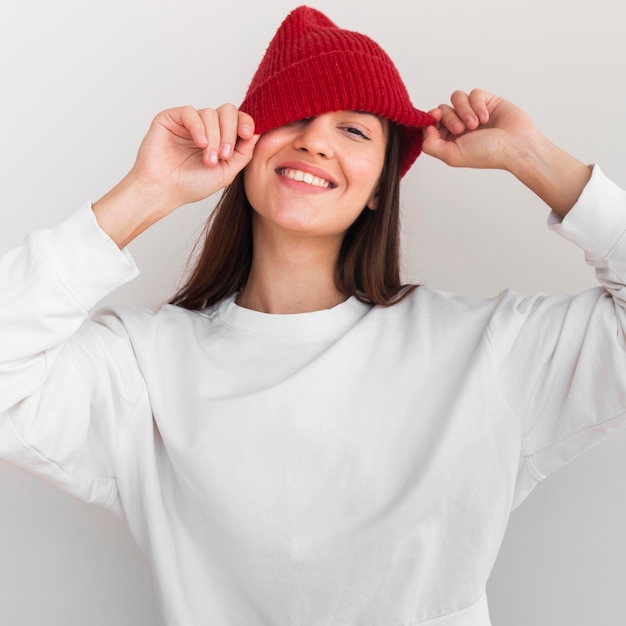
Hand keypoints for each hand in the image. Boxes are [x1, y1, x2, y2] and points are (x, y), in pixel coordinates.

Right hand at [130, 104, 258, 208]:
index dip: (246, 122)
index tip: (248, 134)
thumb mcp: (227, 171)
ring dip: (213, 137)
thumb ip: (244, 152)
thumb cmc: (192, 185)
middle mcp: (206, 127)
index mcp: (221, 137)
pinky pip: (191, 112)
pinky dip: (198, 127)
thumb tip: (258, 132)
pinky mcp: (171, 118)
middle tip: (225, 154)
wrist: (163, 191)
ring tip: (208, 158)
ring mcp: (189, 122)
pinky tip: (200, 143)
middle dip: (230, 132)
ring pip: (210, 113)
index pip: (238, 119)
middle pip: (228, 111)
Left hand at [421, 89, 539, 170]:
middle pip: (442, 109)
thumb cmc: (486, 153)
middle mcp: (460, 125)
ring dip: (464, 110)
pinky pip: (473, 93)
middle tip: (462, 129)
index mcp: (449, 139)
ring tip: (476, 124)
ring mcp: (473, 112)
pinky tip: (487, 117)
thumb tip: (424, 127)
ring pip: (456, 98)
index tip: (434, 118)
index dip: (430, 119)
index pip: (431, 123)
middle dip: (450, 118)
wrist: (515, 145)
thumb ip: (430, 145)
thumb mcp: (451, 155)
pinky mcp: (486, 101)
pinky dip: (478, 105)